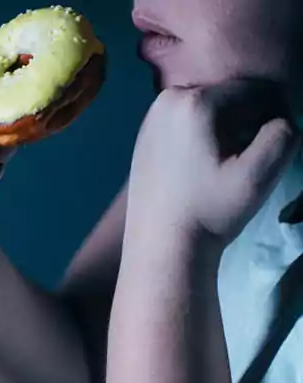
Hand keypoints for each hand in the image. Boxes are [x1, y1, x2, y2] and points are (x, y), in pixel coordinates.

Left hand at [126, 80, 298, 245]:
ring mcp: (151, 117)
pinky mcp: (144, 135)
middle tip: (248, 160)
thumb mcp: (260, 175)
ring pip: (211, 110)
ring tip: (226, 166)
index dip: (276, 116)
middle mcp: (167, 99)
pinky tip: (204, 168)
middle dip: (249, 122)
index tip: (274, 150)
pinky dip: (204, 137)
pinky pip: (188, 123)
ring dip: (228, 130)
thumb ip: (283, 135)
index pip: (257, 91)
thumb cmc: (210, 212)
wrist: (162, 246)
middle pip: (231, 97)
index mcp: (194, 101)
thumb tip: (282, 119)